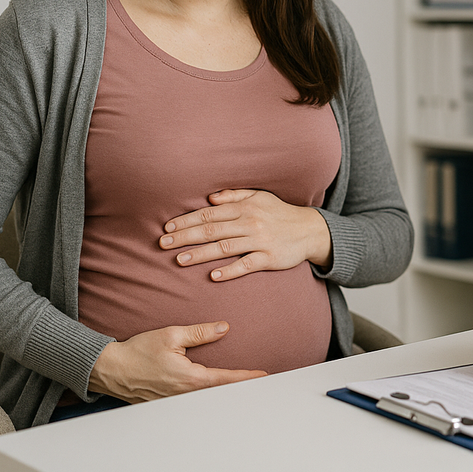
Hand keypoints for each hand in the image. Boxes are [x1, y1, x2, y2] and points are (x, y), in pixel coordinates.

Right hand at [88, 322, 266, 402]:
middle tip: (258, 381)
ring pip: (206, 397)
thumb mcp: (171, 335)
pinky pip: (191, 399)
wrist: (110, 370)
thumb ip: (200, 332)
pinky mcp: (166, 401)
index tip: (263, 375)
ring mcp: (175, 400)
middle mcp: (184, 393)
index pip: (225, 379)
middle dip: (239, 387)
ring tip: (240, 384)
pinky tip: (212, 389)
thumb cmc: (138, 352)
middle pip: (219, 392)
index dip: (246, 377)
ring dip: (223, 390)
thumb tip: (224, 328)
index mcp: (189, 378)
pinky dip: (206, 394)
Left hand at [160, 189, 332, 280]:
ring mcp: (259, 241)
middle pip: (212, 230)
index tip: (168, 228)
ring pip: (224, 247)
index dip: (187, 220)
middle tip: (163, 244)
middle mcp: (250, 223)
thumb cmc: (279, 213)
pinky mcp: (269, 258)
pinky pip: (246, 265)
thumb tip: (210, 199)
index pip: (210, 214)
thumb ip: (234, 196)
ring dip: (200, 254)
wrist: (309, 230)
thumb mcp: (259, 197)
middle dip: (185, 237)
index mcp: (245, 207)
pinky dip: (229, 270)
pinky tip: (213, 276)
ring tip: (179, 260)